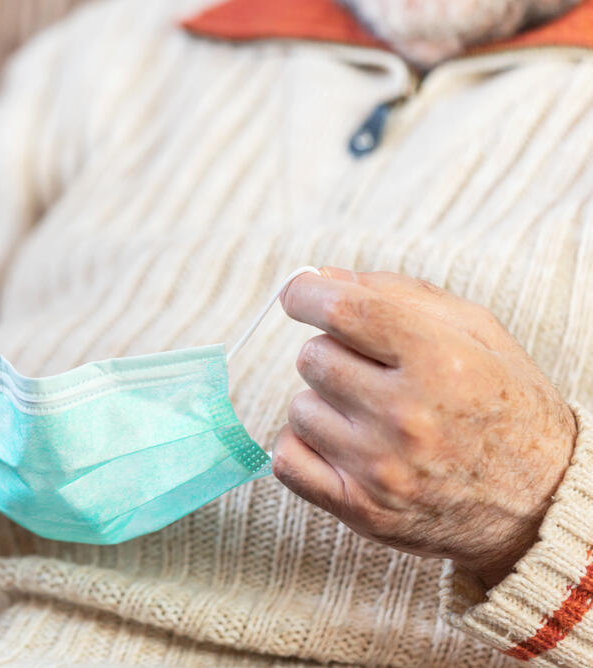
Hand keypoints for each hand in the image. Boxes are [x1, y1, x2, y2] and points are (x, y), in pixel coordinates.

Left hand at [273, 267, 576, 588]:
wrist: (544, 502)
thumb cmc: (505, 404)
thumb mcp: (476, 331)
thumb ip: (396, 293)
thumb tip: (319, 277)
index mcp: (439, 361)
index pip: (342, 311)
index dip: (306, 294)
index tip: (300, 293)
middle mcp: (407, 416)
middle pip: (313, 358)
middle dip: (332, 353)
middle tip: (367, 370)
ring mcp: (380, 468)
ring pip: (299, 408)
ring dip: (323, 404)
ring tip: (368, 415)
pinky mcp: (360, 508)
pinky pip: (287, 459)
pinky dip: (303, 447)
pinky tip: (338, 443)